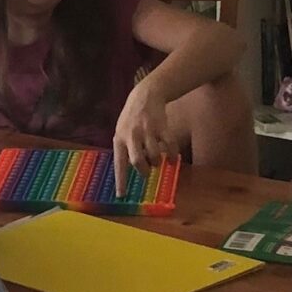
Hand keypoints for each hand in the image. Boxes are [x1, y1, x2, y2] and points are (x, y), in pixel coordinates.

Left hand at [113, 79, 178, 196]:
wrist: (145, 96)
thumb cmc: (131, 119)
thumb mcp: (121, 132)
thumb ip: (125, 149)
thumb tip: (129, 171)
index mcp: (119, 139)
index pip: (119, 164)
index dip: (121, 180)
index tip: (122, 195)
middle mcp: (132, 136)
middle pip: (137, 161)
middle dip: (143, 170)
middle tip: (146, 170)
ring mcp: (147, 131)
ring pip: (154, 155)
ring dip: (157, 162)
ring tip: (157, 160)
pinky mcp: (162, 127)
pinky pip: (169, 146)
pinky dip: (172, 155)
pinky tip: (172, 158)